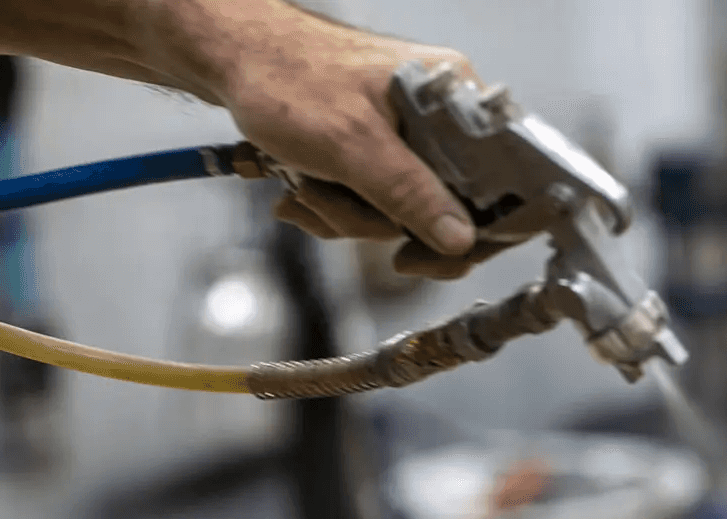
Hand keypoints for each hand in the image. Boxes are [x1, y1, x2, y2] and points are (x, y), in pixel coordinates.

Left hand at [189, 6, 509, 277]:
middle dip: (382, 220)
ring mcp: (407, 133)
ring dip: (348, 215)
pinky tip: (304, 189)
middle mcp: (437, 114)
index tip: (443, 253)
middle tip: (341, 203)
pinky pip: (376, 202)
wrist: (224, 56)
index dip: (481, 226)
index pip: (502, 178)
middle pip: (446, 207)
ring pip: (403, 212)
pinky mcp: (377, 148)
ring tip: (308, 187)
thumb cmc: (283, 77)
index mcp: (451, 97)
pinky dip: (337, 206)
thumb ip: (411, 195)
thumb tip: (461, 238)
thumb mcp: (352, 147)